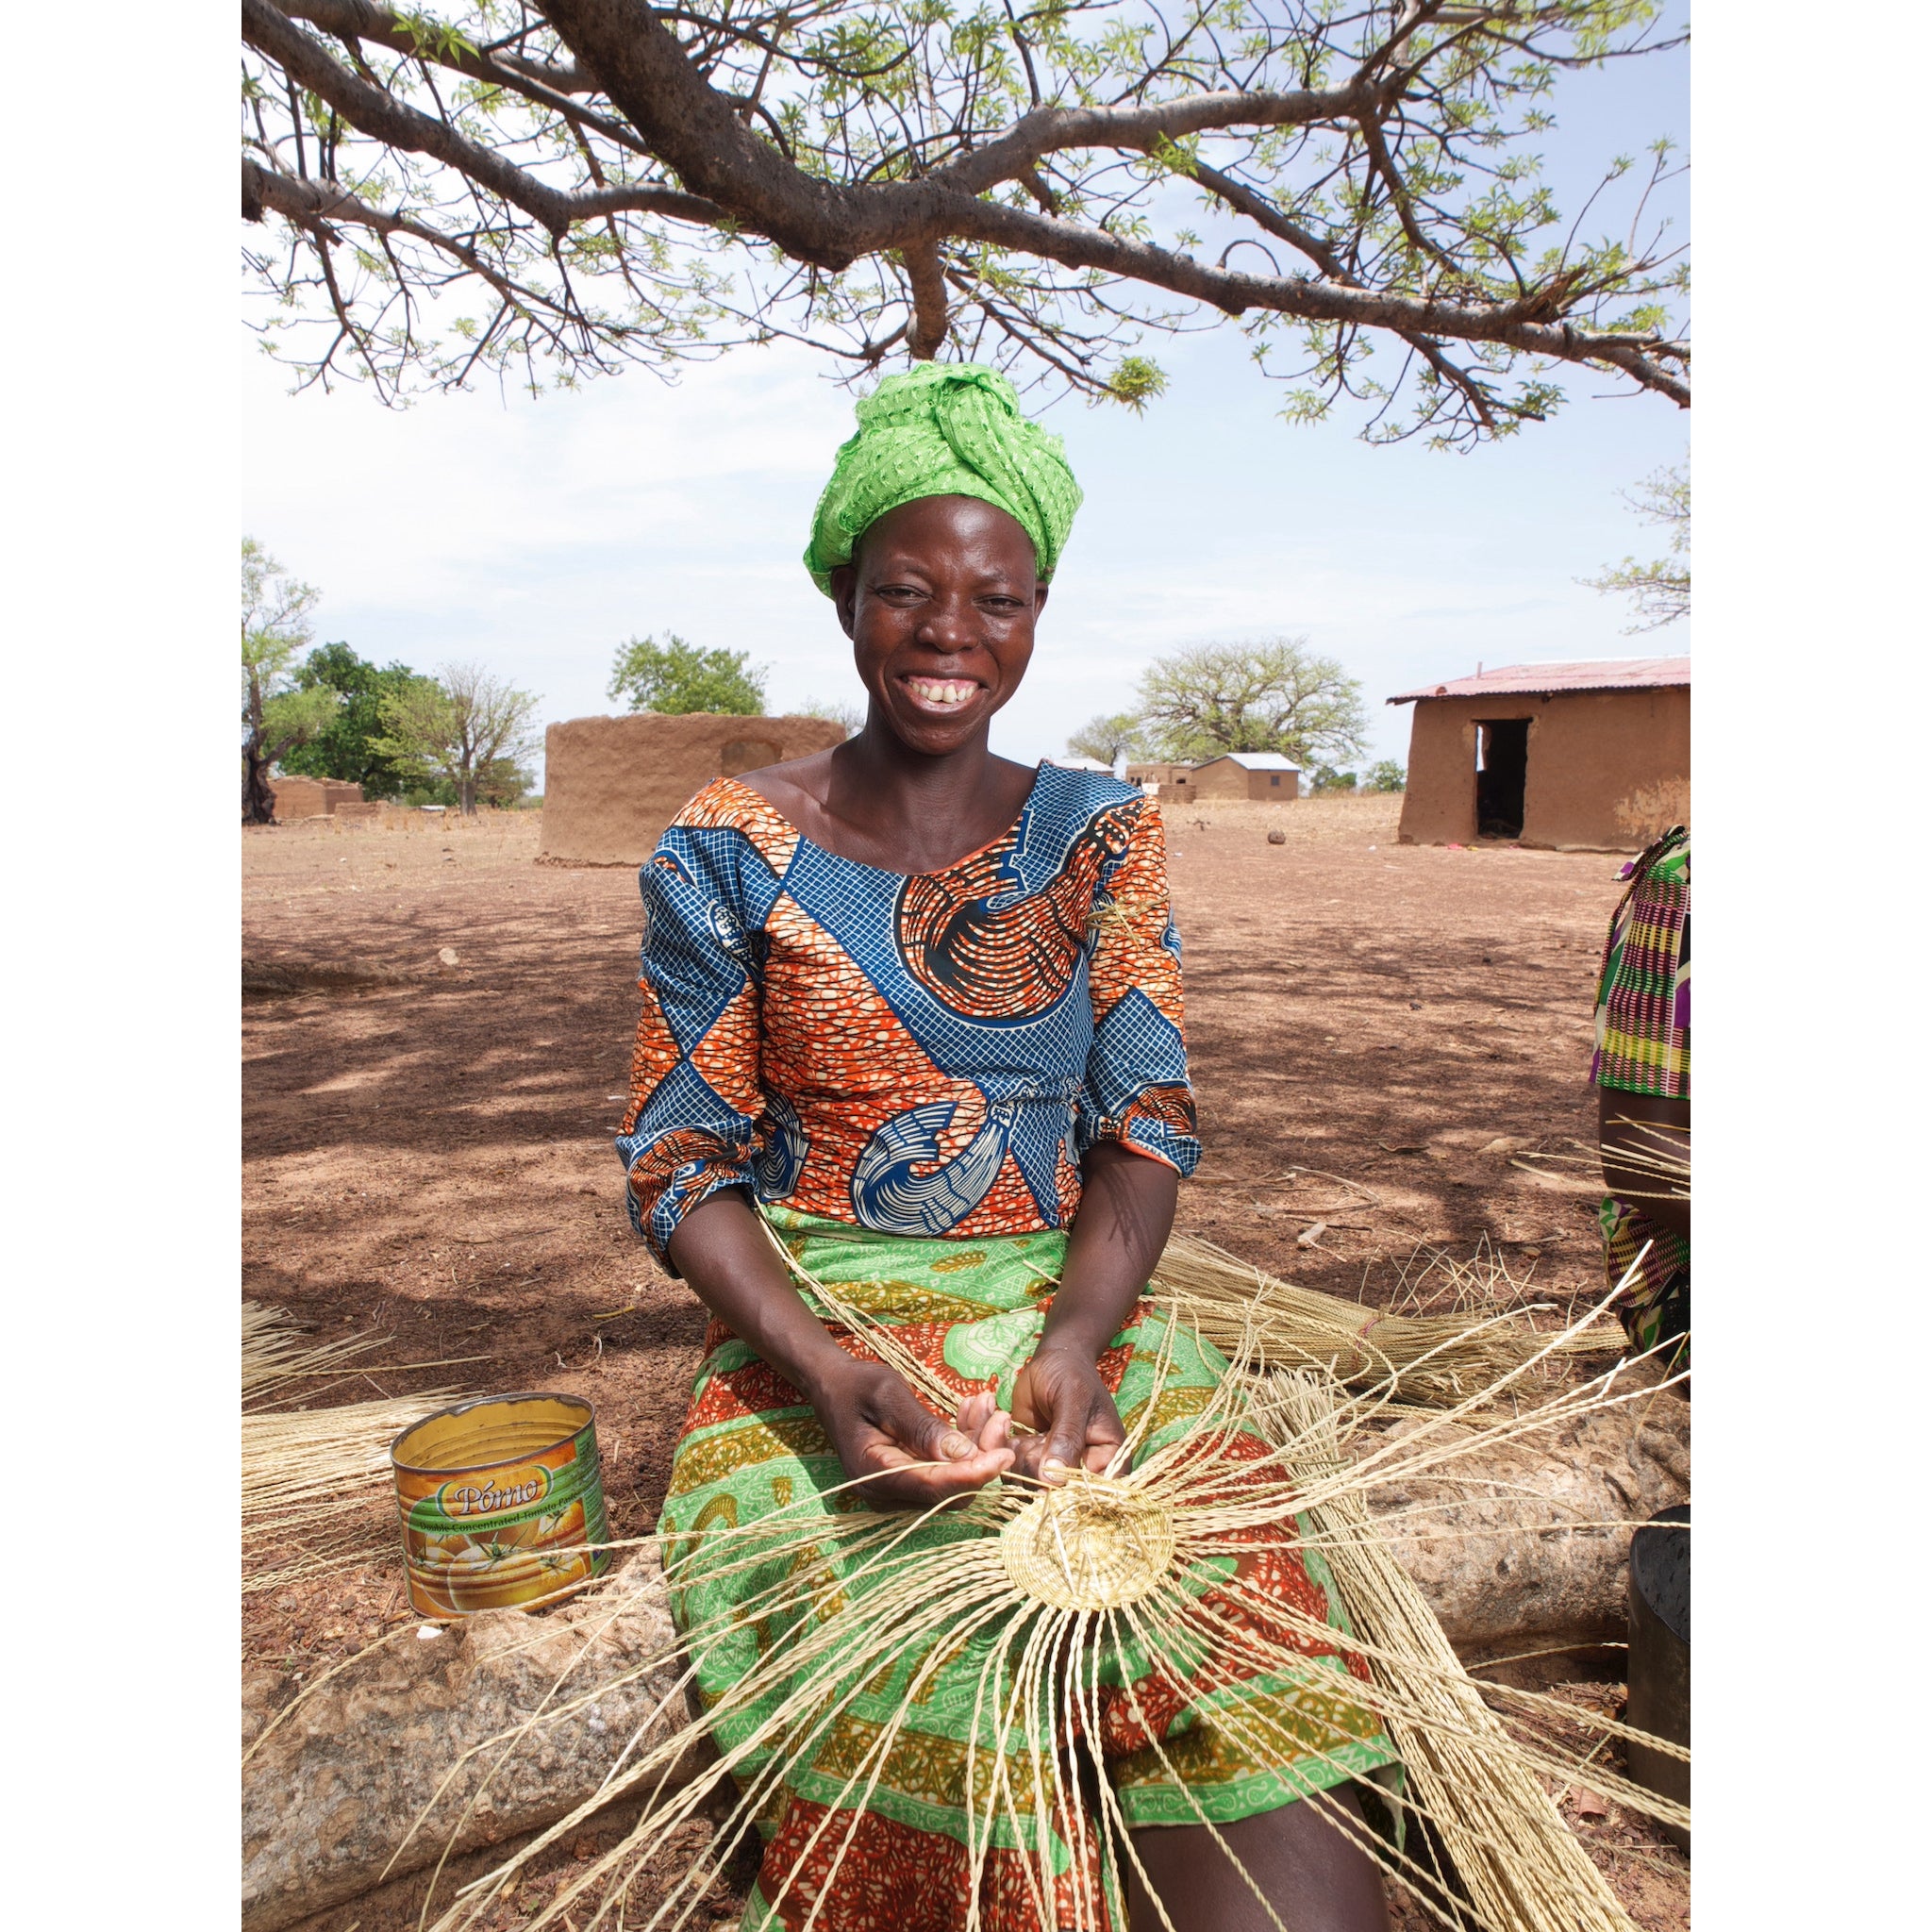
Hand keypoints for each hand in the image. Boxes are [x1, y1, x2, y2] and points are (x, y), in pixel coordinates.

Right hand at [810, 1356, 1013, 1510]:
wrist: (832, 1385)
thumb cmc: (856, 1384)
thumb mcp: (888, 1395)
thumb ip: (923, 1427)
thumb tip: (965, 1456)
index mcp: (874, 1474)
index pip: (934, 1487)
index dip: (974, 1475)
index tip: (1006, 1454)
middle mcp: (886, 1493)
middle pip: (950, 1492)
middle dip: (981, 1457)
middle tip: (998, 1415)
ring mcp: (898, 1490)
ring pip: (954, 1482)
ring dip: (977, 1446)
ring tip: (987, 1405)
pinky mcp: (910, 1480)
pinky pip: (947, 1471)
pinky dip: (964, 1444)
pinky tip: (971, 1412)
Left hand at [1009, 1343, 1127, 1485]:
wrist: (1052, 1359)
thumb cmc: (1072, 1374)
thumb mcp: (1073, 1399)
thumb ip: (1067, 1438)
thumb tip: (1054, 1480)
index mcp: (1109, 1459)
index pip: (1093, 1492)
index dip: (1068, 1490)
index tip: (1046, 1468)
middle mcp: (1082, 1469)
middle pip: (1056, 1493)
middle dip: (1035, 1466)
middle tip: (1033, 1436)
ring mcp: (1053, 1467)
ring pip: (1028, 1483)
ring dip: (1016, 1455)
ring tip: (1019, 1425)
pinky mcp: (1029, 1459)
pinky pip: (1010, 1468)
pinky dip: (1001, 1446)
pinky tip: (1003, 1420)